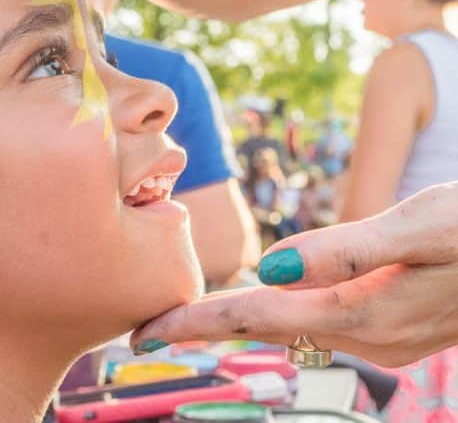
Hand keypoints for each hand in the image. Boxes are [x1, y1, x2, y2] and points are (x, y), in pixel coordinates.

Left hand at [131, 183, 457, 366]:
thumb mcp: (419, 227)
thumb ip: (347, 251)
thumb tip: (270, 269)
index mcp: (361, 310)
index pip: (257, 317)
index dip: (197, 323)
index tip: (142, 334)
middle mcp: (365, 334)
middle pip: (264, 328)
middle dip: (204, 328)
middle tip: (146, 330)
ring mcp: (379, 335)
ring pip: (287, 327)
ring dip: (236, 321)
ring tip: (186, 318)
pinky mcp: (390, 323)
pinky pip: (315, 320)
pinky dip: (275, 313)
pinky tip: (261, 302)